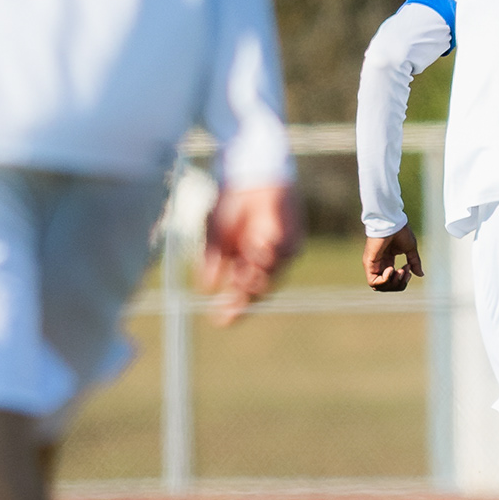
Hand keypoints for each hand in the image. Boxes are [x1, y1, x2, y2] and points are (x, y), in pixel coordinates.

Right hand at [200, 181, 303, 320]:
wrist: (248, 177)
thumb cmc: (229, 204)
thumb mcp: (213, 233)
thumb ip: (211, 258)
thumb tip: (206, 288)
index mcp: (239, 266)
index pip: (236, 295)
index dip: (229, 309)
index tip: (218, 321)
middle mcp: (259, 264)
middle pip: (255, 293)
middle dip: (243, 300)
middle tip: (231, 301)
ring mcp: (277, 254)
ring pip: (272, 279)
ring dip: (256, 279)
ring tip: (241, 272)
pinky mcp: (292, 240)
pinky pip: (285, 255)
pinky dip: (270, 255)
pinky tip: (255, 245)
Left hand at [364, 223, 424, 292]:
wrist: (392, 222)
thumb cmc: (400, 232)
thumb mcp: (410, 249)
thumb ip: (414, 262)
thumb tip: (420, 275)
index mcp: (388, 261)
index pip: (393, 281)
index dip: (402, 280)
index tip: (408, 268)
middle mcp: (379, 265)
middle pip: (387, 287)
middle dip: (399, 283)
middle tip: (404, 270)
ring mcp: (373, 265)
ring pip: (379, 287)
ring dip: (392, 283)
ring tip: (398, 270)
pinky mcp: (369, 264)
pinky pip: (372, 282)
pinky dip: (384, 280)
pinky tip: (391, 269)